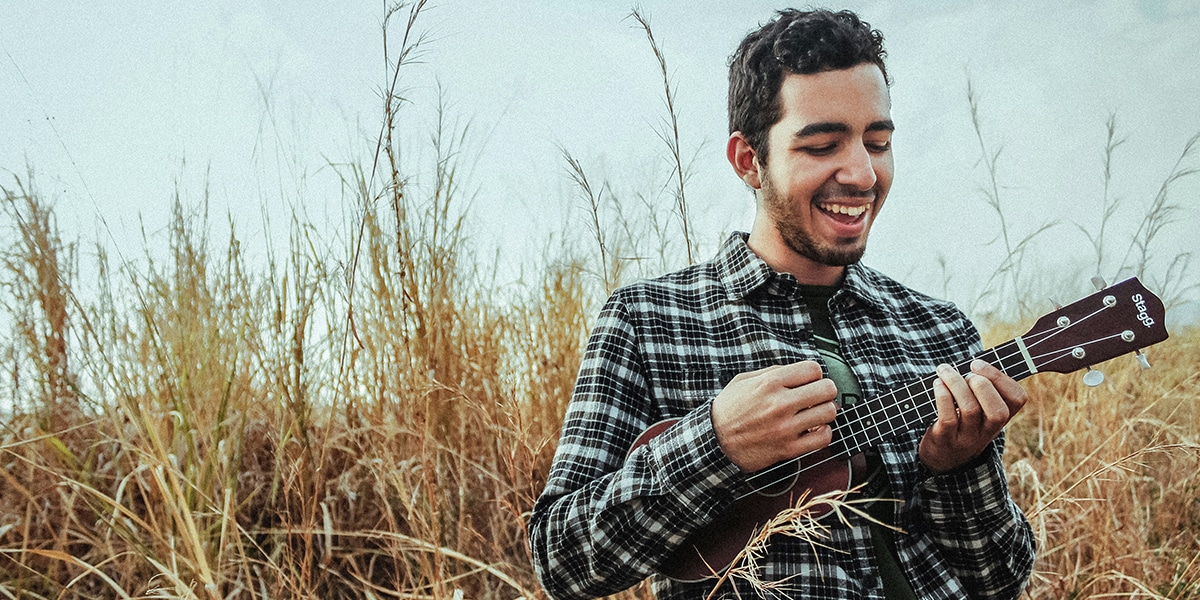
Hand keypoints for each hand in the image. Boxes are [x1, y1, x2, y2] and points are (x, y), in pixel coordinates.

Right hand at [711, 361, 838, 471]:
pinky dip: (823, 433)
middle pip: (827, 389)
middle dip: (825, 391)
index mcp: (769, 383)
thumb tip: (799, 372)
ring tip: (814, 413)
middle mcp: (780, 403)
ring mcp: (786, 427)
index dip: (814, 374)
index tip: (809, 381)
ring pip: (829, 412)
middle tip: (817, 396)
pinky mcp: (788, 448)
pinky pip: (824, 438)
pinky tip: (812, 430)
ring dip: (824, 412)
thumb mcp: (744, 380)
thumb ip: (772, 373)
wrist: (715, 441)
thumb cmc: (729, 410)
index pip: (813, 369)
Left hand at [918, 359, 1028, 473]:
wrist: (942, 458)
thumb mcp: (979, 410)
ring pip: (970, 410)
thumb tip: (976, 361)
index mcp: (1000, 418)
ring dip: (956, 384)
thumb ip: (982, 388)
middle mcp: (988, 430)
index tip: (978, 364)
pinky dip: (943, 397)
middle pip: (998, 411)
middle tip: (966, 374)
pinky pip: (948, 418)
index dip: (1001, 378)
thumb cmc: (961, 421)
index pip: (1018, 400)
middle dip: (983, 385)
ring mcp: (967, 437)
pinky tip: (937, 384)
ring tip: (944, 371)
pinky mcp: (946, 439)